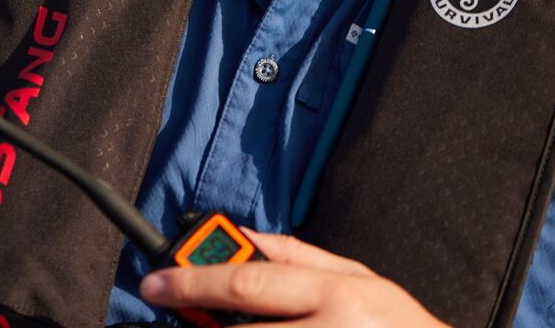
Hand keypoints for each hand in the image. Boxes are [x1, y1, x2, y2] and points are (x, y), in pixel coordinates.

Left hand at [140, 231, 448, 326]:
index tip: (155, 285)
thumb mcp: (359, 277)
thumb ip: (295, 254)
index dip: (191, 282)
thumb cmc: (399, 325)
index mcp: (337, 294)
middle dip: (203, 325)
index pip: (247, 283)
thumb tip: (242, 236)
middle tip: (183, 318)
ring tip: (226, 326)